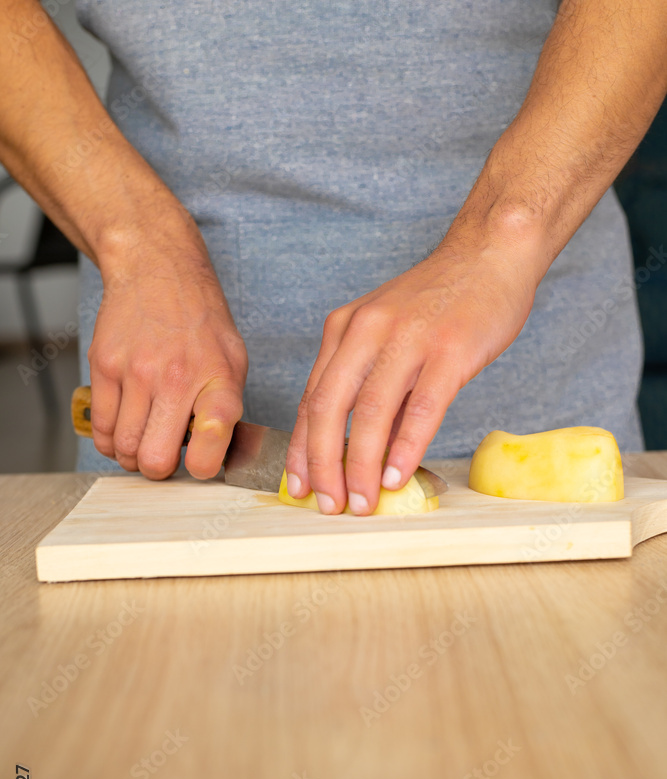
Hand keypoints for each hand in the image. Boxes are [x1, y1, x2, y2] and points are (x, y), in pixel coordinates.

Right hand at [87, 215, 247, 479]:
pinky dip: (110, 440)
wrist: (157, 270)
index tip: (199, 464)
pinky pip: (100, 429)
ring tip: (145, 437)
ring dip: (133, 455)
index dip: (203, 467)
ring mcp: (136, 373)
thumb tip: (222, 458)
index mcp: (217, 380)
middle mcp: (176, 378)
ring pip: (124, 450)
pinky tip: (125, 427)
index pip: (212, 442)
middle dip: (159, 470)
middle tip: (165, 456)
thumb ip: (227, 410)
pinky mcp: (103, 366)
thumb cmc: (199, 321)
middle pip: (155, 460)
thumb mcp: (233, 361)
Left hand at [284, 218, 540, 513]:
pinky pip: (420, 408)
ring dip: (362, 466)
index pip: (312, 399)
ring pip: (371, 413)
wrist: (490, 253)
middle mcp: (366, 332)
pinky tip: (398, 476)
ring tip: (360, 503)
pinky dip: (405, 448)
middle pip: (329, 408)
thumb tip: (363, 447)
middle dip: (322, 465)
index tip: (299, 485)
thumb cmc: (440, 300)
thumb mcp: (388, 331)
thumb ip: (371, 381)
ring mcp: (408, 339)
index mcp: (344, 329)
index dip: (302, 449)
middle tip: (327, 504)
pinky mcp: (449, 351)